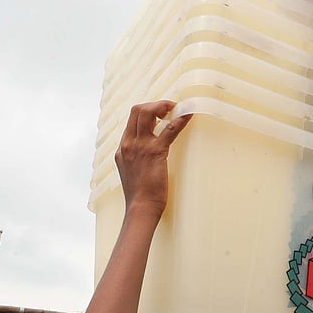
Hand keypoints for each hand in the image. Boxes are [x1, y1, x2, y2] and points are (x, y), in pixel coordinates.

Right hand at [114, 100, 191, 217]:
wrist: (140, 208)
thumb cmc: (139, 195)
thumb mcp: (131, 172)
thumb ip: (135, 159)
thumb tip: (146, 153)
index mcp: (122, 149)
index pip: (131, 120)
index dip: (147, 111)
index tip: (160, 113)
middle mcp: (128, 144)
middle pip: (137, 110)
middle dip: (155, 104)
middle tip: (169, 108)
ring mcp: (140, 146)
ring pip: (148, 112)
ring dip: (164, 106)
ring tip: (177, 108)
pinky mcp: (154, 152)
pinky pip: (170, 129)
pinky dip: (181, 119)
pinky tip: (189, 114)